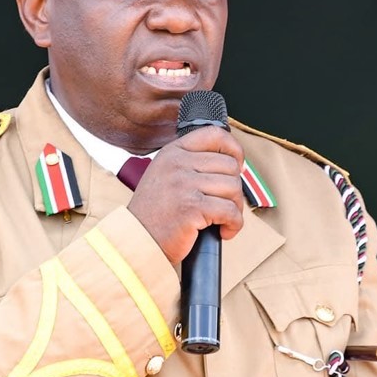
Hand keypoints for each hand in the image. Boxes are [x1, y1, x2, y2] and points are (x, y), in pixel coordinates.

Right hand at [126, 126, 245, 262]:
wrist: (138, 242)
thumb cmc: (154, 215)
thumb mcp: (165, 175)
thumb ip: (191, 164)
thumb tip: (232, 162)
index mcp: (172, 152)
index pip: (214, 134)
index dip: (234, 149)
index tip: (238, 166)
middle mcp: (177, 164)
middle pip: (230, 166)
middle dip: (234, 189)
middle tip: (224, 205)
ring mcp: (184, 184)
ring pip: (233, 188)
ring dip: (235, 209)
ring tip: (222, 220)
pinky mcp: (192, 208)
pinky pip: (230, 212)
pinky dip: (233, 225)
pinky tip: (223, 231)